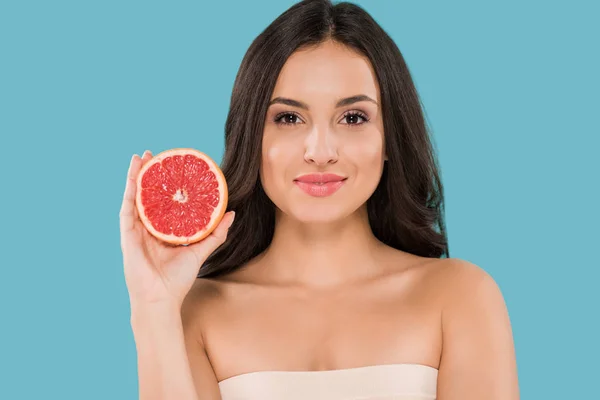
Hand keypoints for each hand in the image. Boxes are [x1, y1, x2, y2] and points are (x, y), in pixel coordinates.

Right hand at [119, 150, 234, 309]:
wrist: (162, 299)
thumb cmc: (178, 280)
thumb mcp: (200, 251)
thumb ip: (215, 233)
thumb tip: (232, 213)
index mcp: (163, 231)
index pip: (163, 201)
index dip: (165, 184)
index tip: (171, 167)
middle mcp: (148, 228)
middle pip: (147, 195)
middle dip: (149, 174)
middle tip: (153, 154)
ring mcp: (136, 230)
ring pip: (134, 197)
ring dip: (136, 176)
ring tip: (140, 156)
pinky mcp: (127, 235)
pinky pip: (127, 209)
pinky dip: (130, 191)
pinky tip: (133, 176)